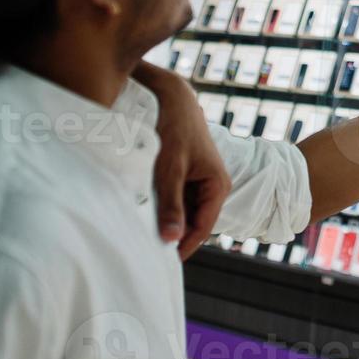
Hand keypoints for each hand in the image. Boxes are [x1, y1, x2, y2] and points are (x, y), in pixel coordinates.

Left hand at [136, 61, 231, 258]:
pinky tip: (141, 206)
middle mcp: (211, 186)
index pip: (201, 229)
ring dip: (162, 216)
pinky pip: (173, 197)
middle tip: (143, 246)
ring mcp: (197, 180)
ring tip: (140, 226)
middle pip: (191, 221)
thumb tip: (171, 239)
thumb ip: (171, 204)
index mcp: (218, 186)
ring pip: (180, 210)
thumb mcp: (170, 169)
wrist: (170, 95)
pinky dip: (159, 202)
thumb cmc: (174, 128)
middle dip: (170, 231)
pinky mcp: (184, 174)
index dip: (181, 247)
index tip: (159, 263)